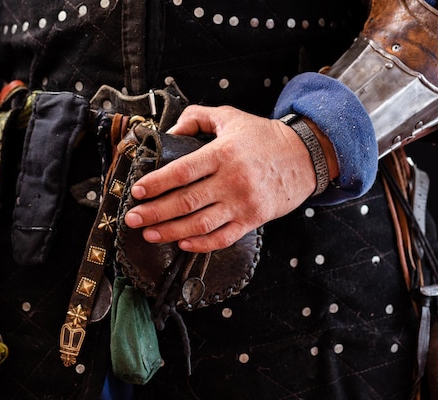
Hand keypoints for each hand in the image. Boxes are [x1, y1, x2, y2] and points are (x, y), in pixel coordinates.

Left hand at [123, 104, 319, 252]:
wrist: (305, 156)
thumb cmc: (264, 138)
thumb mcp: (230, 117)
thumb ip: (197, 118)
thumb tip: (170, 131)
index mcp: (223, 153)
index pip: (182, 171)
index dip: (157, 183)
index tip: (138, 191)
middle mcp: (232, 180)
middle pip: (186, 201)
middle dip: (154, 212)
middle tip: (133, 218)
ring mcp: (243, 203)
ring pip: (200, 224)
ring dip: (171, 232)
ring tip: (149, 234)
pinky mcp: (253, 219)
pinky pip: (223, 238)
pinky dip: (201, 244)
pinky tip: (182, 244)